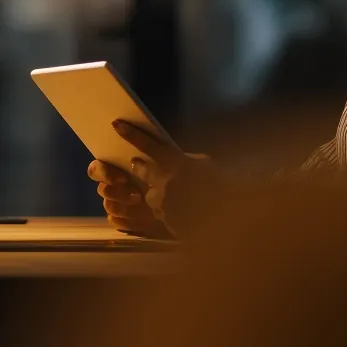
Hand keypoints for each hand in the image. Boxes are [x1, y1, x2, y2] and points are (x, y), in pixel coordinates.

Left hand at [87, 120, 216, 235]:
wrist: (230, 218)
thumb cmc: (221, 186)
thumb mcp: (204, 165)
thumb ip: (183, 159)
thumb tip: (172, 158)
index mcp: (178, 164)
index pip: (149, 145)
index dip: (131, 134)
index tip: (116, 124)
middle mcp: (167, 182)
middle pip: (142, 170)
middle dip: (139, 167)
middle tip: (136, 163)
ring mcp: (165, 203)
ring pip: (151, 195)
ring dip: (158, 194)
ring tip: (174, 196)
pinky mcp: (165, 221)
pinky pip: (160, 214)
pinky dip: (168, 212)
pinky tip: (182, 212)